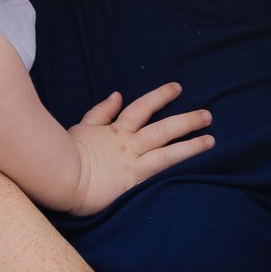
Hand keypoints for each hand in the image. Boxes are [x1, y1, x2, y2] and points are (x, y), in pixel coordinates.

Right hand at [62, 84, 214, 214]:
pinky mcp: (133, 182)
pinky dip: (177, 168)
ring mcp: (132, 164)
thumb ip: (101, 112)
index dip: (159, 97)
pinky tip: (193, 169)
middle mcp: (128, 145)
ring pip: (167, 151)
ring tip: (211, 139)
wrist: (59, 176)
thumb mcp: (83, 127)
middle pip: (162, 128)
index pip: (141, 109)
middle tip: (207, 114)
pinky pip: (160, 173)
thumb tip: (117, 95)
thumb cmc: (65, 154)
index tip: (177, 89)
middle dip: (186, 120)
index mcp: (115, 131)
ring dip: (191, 144)